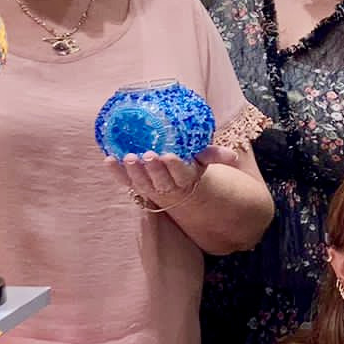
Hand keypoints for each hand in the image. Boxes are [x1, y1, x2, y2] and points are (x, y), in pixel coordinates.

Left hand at [107, 145, 232, 207]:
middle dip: (153, 169)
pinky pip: (124, 182)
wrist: (177, 186)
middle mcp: (168, 188)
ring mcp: (150, 188)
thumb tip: (234, 157)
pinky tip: (109, 160)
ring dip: (134, 172)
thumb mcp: (203, 161)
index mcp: (187, 180)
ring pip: (142, 183)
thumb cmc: (189, 167)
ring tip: (129, 158)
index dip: (175, 167)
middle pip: (161, 181)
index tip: (169, 156)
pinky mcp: (135, 185)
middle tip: (148, 155)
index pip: (182, 175)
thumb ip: (213, 155)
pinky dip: (116, 173)